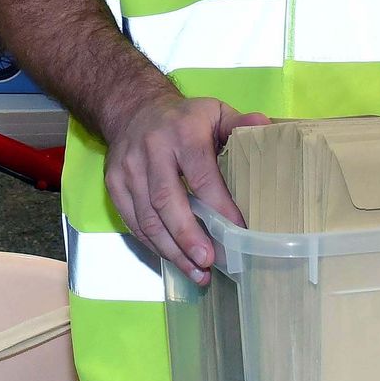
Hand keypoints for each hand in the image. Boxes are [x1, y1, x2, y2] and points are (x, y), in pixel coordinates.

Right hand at [102, 86, 256, 283]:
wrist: (133, 108)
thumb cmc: (184, 118)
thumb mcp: (214, 112)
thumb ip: (239, 124)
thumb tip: (266, 128)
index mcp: (182, 134)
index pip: (201, 176)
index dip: (219, 207)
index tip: (237, 232)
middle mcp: (151, 151)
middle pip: (167, 201)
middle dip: (188, 236)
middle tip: (208, 262)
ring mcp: (128, 169)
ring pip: (147, 218)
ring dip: (172, 250)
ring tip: (196, 272)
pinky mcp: (114, 184)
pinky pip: (133, 221)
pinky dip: (153, 244)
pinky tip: (174, 258)